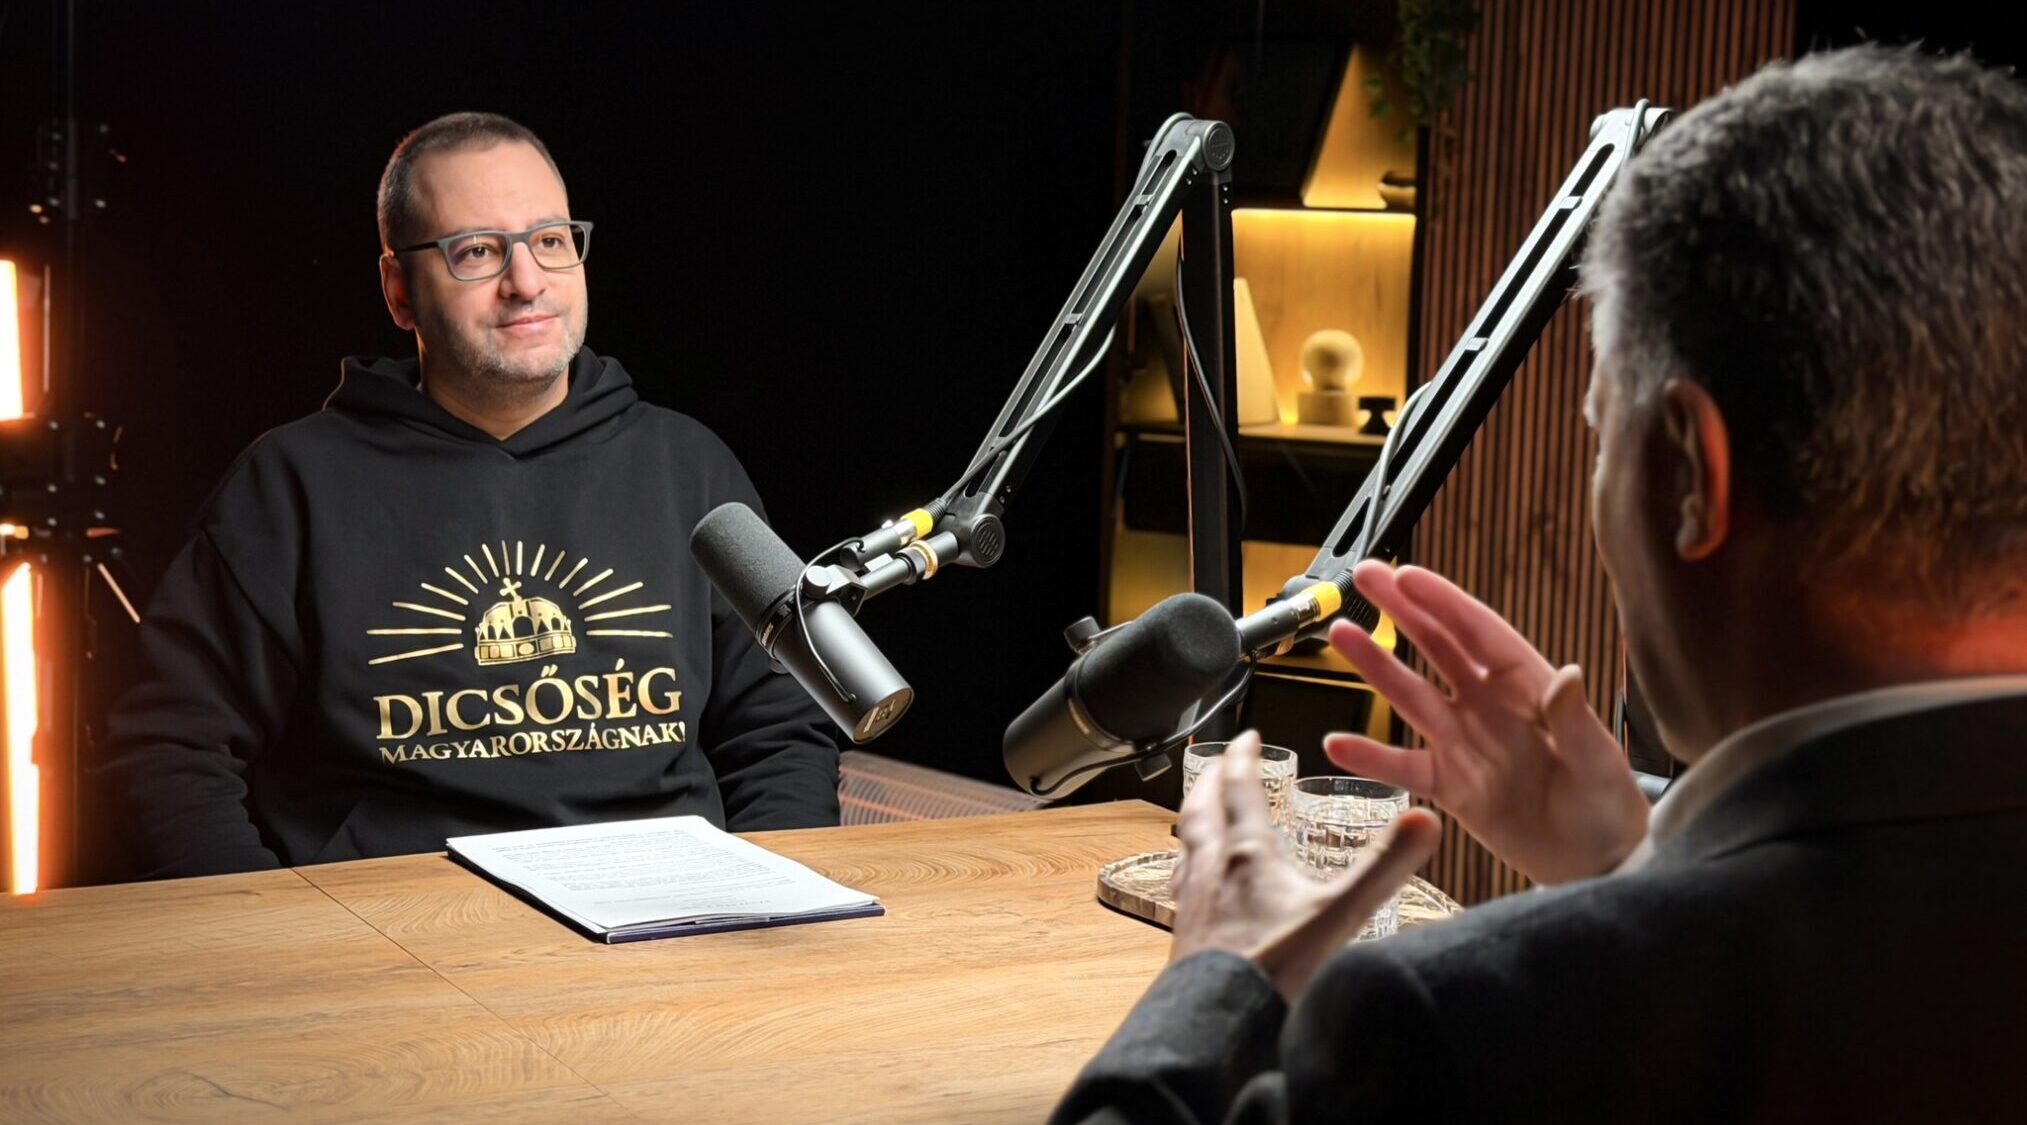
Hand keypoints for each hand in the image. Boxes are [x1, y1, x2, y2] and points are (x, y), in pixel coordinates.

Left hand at [1170, 731, 1440, 1001]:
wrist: (1219, 1021)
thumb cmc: (1275, 967)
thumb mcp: (1341, 913)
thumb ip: (1384, 866)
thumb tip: (1427, 819)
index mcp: (1248, 855)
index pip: (1240, 790)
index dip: (1243, 758)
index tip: (1247, 737)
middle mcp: (1211, 871)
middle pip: (1201, 810)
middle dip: (1211, 781)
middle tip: (1218, 764)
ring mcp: (1193, 904)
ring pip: (1185, 846)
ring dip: (1195, 820)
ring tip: (1201, 815)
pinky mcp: (1184, 936)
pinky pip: (1182, 887)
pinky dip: (1190, 869)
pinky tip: (1197, 887)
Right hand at [1324, 560, 1648, 883]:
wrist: (1594, 863)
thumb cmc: (1608, 807)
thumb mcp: (1599, 763)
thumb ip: (1575, 721)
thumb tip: (1567, 675)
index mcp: (1528, 686)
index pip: (1479, 632)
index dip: (1442, 601)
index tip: (1406, 575)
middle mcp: (1488, 705)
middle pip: (1436, 647)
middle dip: (1400, 610)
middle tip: (1364, 578)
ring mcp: (1463, 742)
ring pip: (1410, 696)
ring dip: (1375, 665)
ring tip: (1340, 635)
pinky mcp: (1448, 785)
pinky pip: (1402, 766)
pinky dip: (1369, 756)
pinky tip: (1336, 744)